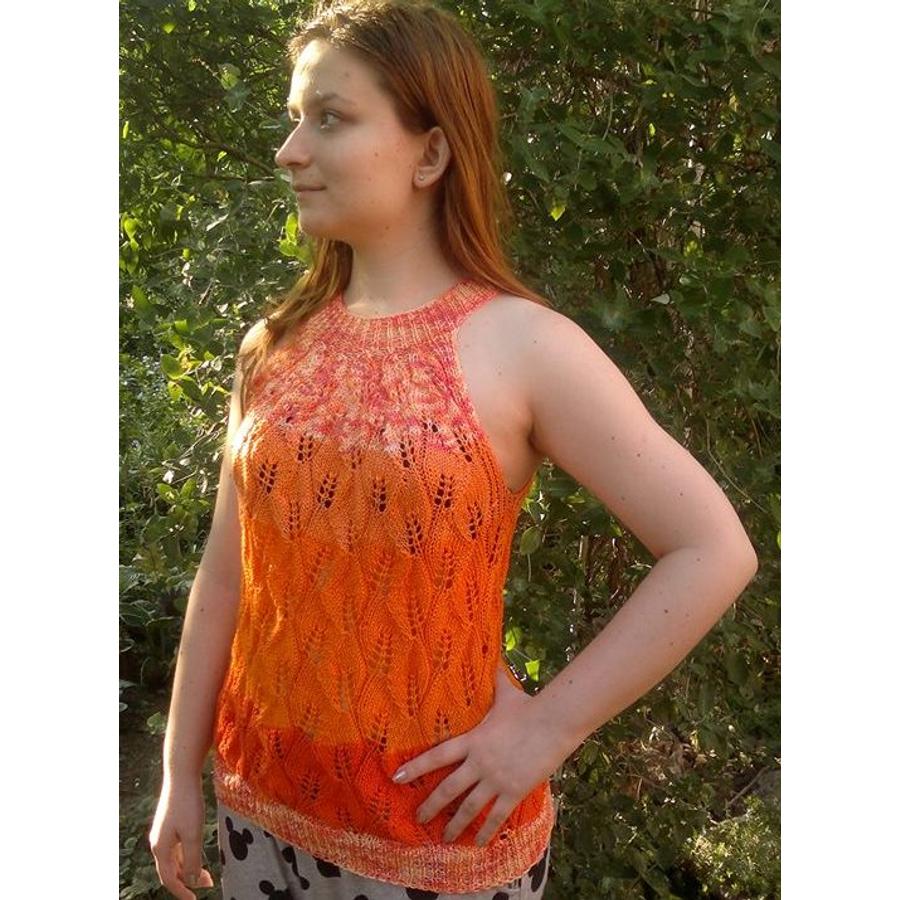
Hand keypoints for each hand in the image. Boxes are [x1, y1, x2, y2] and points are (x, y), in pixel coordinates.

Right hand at [149, 775, 214, 898]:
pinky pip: (176, 847)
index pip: (169, 879)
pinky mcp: (169, 823)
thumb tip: (191, 880)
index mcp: (161, 848)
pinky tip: (197, 852)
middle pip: (171, 870)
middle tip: (207, 884)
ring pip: (174, 859)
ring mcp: (162, 832)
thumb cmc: (187, 803)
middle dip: (187, 880)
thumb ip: (192, 859)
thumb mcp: (193, 834)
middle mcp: (158, 842)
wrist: (181, 774)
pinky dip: (186, 855)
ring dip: (188, 868)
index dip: (182, 891)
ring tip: (206, 873)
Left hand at [391, 662, 564, 846]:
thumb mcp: (505, 693)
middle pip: (448, 789)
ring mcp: (496, 779)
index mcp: (472, 740)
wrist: (553, 723)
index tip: (397, 777)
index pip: (437, 756)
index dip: (415, 767)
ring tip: (444, 838)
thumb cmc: (528, 706)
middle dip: (430, 805)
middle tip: (418, 819)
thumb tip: (491, 658)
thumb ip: (494, 680)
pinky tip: (478, 843)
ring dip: (455, 824)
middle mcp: (479, 763)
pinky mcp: (513, 791)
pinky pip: (496, 817)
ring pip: (469, 808)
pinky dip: (485, 831)